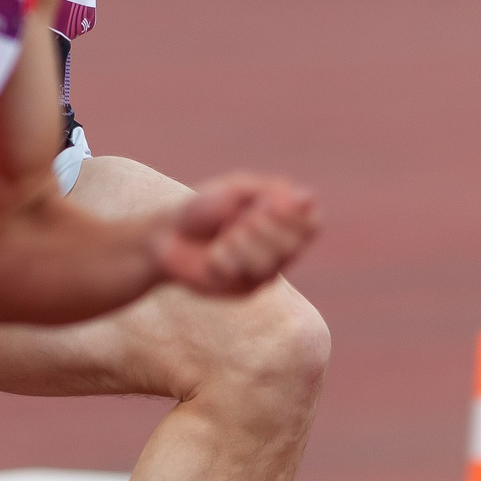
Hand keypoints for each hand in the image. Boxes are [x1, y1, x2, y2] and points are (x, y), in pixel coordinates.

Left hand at [150, 173, 319, 295]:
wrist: (167, 236)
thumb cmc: (202, 208)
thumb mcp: (234, 189)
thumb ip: (270, 191)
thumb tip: (309, 198)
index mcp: (282, 221)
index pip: (313, 224)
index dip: (297, 216)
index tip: (271, 204)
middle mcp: (279, 249)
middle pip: (294, 244)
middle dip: (262, 228)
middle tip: (237, 220)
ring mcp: (263, 272)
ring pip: (269, 263)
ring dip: (240, 244)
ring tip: (222, 239)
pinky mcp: (245, 291)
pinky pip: (243, 276)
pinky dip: (223, 260)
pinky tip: (211, 257)